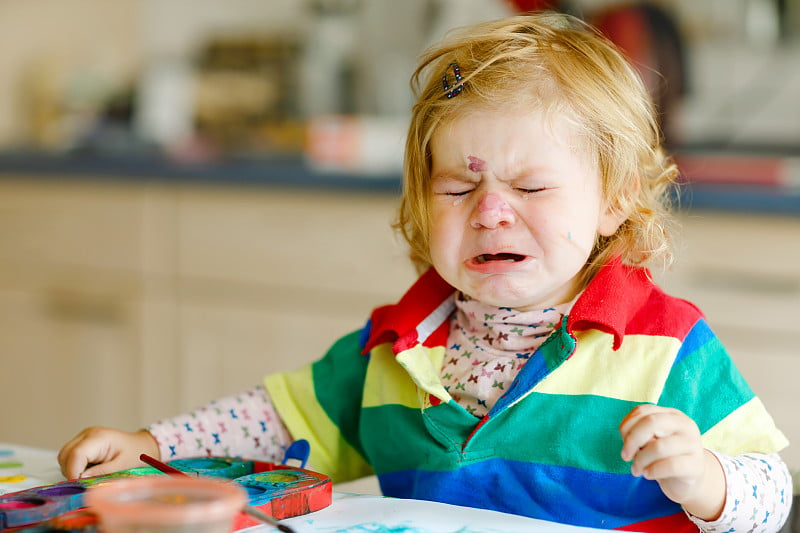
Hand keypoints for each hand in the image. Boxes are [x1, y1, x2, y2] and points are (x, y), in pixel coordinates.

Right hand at [58, 427, 159, 479]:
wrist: (142, 445)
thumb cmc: (136, 455)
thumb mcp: (122, 466)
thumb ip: (101, 472)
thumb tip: (80, 479)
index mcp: (99, 437)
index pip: (76, 454)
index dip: (73, 472)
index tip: (79, 486)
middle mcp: (87, 434)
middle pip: (65, 454)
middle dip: (71, 471)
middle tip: (85, 482)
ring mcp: (83, 436)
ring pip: (64, 456)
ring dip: (72, 469)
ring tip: (90, 475)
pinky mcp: (82, 442)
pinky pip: (69, 456)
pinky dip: (74, 466)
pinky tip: (89, 469)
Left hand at [619, 404, 725, 520]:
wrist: (687, 481)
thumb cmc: (662, 457)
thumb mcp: (649, 440)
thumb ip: (639, 434)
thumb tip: (630, 440)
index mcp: (672, 414)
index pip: (643, 411)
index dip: (627, 426)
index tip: (623, 442)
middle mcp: (685, 425)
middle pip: (651, 422)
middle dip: (632, 440)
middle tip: (625, 456)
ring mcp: (693, 444)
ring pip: (658, 447)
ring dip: (640, 460)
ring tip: (636, 470)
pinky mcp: (696, 466)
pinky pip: (670, 466)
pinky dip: (652, 471)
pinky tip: (648, 475)